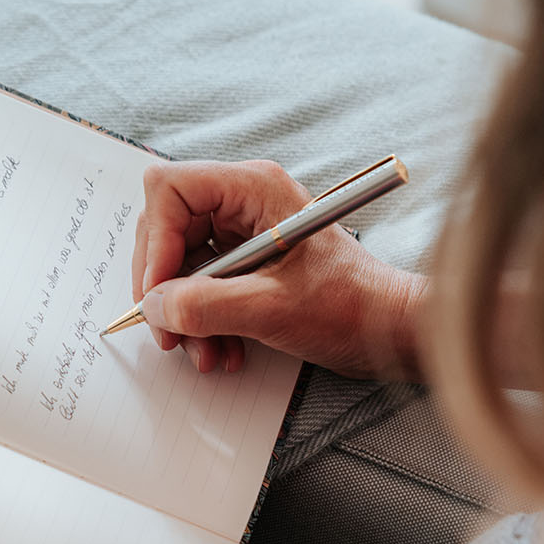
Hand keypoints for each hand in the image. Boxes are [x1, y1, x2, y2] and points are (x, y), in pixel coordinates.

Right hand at [131, 160, 426, 378]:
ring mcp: (243, 234)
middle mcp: (243, 202)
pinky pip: (201, 288)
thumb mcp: (271, 310)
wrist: (389, 332)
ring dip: (184, 316)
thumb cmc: (351, 307)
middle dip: (165, 288)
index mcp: (253, 189)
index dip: (155, 242)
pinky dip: (203, 323)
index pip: (170, 190)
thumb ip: (206, 306)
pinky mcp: (246, 265)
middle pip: (166, 230)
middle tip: (171, 333)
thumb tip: (154, 305)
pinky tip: (225, 350)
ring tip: (208, 354)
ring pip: (180, 266)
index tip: (159, 292)